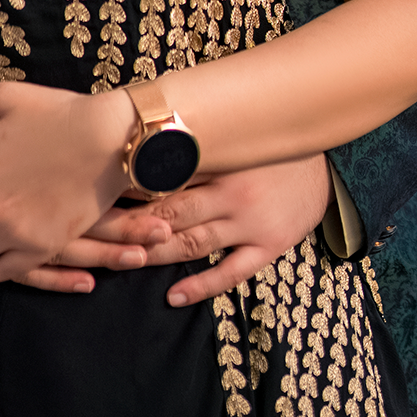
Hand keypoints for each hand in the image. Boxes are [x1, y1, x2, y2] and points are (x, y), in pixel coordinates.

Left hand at [21, 152, 335, 303]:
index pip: (161, 174)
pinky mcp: (268, 244)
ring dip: (155, 254)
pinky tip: (173, 296)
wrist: (325, 161)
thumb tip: (139, 120)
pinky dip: (201, 284)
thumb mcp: (231, 132)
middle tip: (92, 236)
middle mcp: (230, 189)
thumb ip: (190, 136)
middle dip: (130, 225)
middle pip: (169, 211)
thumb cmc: (265, 145)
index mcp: (219, 157)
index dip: (125, 187)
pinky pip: (230, 271)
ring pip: (192, 242)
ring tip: (122, 264)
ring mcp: (249, 220)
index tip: (91, 195)